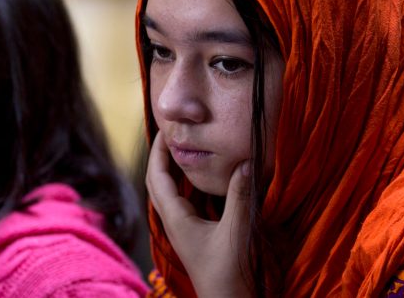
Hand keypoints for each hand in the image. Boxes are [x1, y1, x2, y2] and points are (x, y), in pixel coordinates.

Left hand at [145, 131, 251, 297]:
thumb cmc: (230, 274)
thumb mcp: (237, 232)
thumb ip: (241, 197)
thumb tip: (246, 161)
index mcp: (176, 219)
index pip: (157, 176)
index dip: (158, 151)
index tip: (165, 128)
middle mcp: (175, 222)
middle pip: (158, 182)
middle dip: (162, 156)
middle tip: (174, 133)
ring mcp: (184, 230)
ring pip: (172, 193)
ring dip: (175, 170)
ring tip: (188, 147)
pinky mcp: (196, 236)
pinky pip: (187, 202)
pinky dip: (190, 185)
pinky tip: (205, 177)